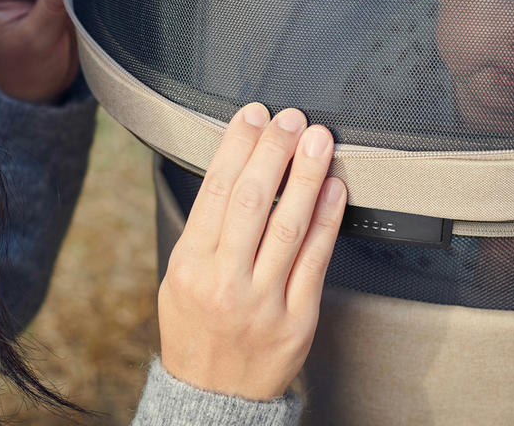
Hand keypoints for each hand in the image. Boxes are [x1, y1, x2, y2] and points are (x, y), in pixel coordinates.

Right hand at [158, 104, 346, 399]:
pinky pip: (316, 260)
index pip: (216, 190)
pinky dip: (328, 219)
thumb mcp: (178, 277)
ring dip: (307, 175)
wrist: (213, 397)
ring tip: (318, 140)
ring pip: (289, 225)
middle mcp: (225, 280)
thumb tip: (235, 169)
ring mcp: (263, 301)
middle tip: (291, 119)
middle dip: (274, 151)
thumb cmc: (196, 329)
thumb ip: (204, 229)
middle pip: (253, 201)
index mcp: (190, 265)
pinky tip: (334, 188)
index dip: (237, 146)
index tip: (253, 116)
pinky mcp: (298, 319)